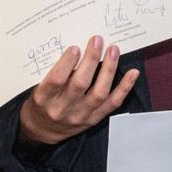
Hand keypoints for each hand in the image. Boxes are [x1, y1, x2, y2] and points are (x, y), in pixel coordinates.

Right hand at [17, 35, 138, 145]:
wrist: (43, 130)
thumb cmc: (41, 102)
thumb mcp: (39, 88)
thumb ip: (54, 73)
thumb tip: (78, 50)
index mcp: (44, 99)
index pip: (56, 81)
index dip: (66, 63)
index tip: (75, 47)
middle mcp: (62, 109)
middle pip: (80, 84)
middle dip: (91, 60)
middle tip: (97, 41)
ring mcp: (80, 116)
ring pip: (99, 93)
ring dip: (109, 70)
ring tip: (113, 50)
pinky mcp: (93, 119)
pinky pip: (112, 103)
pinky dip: (124, 88)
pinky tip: (132, 73)